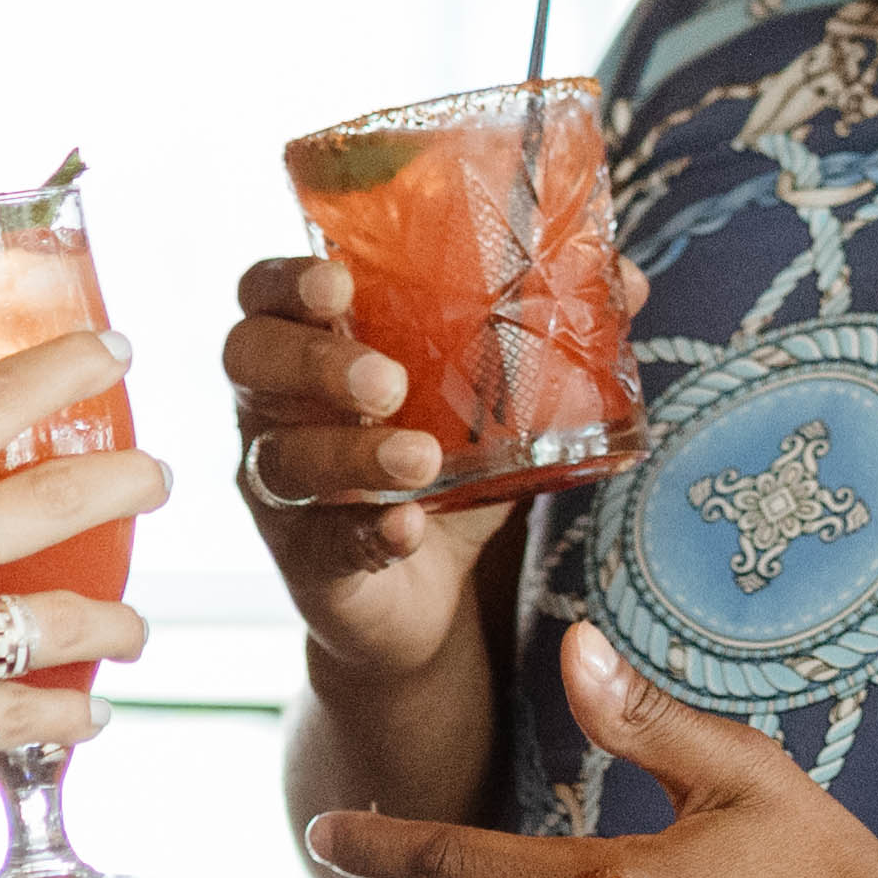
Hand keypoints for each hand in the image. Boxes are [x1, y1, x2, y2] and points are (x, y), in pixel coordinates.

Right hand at [0, 328, 159, 846]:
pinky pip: (29, 713)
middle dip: (128, 484)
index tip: (115, 354)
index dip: (64, 372)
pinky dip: (72, 715)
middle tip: (158, 480)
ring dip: (118, 624)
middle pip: (54, 502)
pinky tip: (92, 711)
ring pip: (63, 623)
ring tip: (134, 629)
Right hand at [222, 248, 513, 686]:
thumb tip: (626, 278)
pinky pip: (322, 541)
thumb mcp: (492, 401)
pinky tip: (409, 530)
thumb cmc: (445, 467)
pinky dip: (368, 533)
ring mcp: (280, 487)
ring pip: (283, 457)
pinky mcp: (305, 559)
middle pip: (251, 359)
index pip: (266, 292)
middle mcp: (276, 408)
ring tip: (419, 460)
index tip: (339, 283)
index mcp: (312, 346)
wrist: (432, 599)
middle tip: (388, 380)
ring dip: (350, 452)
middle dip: (315, 361)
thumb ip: (543, 339)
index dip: (289, 281)